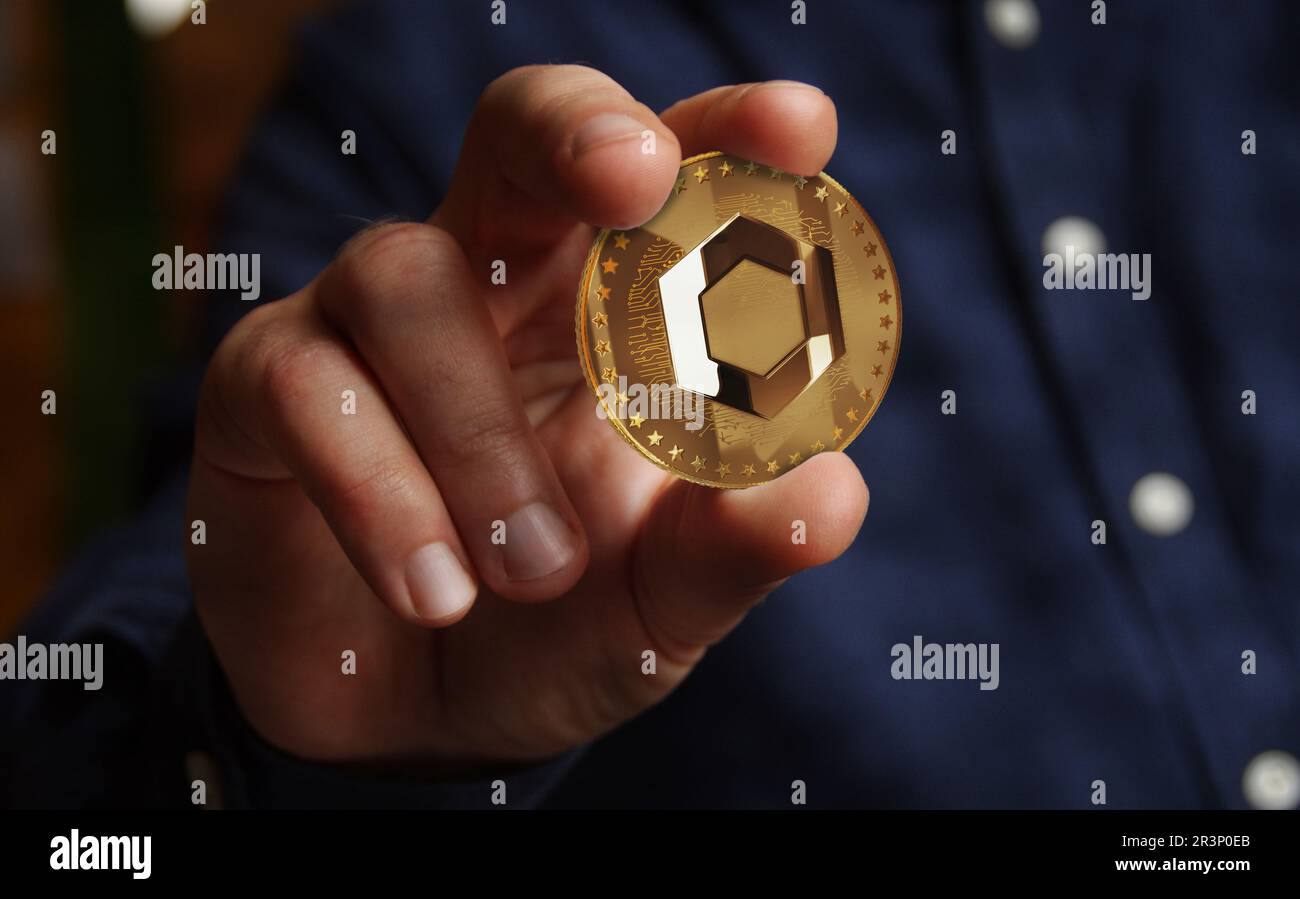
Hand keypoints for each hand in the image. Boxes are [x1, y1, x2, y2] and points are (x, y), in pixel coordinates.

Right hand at [186, 65, 866, 773]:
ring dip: (480, 435)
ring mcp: (367, 321)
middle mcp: (491, 281)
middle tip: (633, 178)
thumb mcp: (660, 602)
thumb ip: (733, 549)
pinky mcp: (267, 385)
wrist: (412, 726)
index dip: (726, 133)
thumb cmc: (555, 629)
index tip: (802, 129)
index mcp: (608, 308)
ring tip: (536, 574)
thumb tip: (830, 495)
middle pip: (519, 132)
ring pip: (406, 279)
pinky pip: (305, 385)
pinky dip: (378, 490)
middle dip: (576, 132)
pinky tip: (434, 592)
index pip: (669, 180)